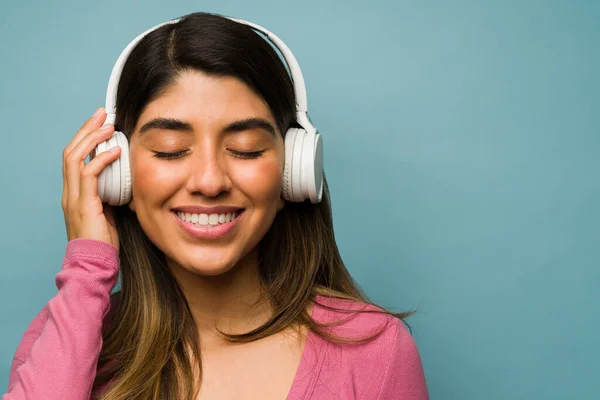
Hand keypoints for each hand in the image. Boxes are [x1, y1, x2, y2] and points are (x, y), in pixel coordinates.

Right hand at [61, 107, 121, 251]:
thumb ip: (112, 195)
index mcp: (74, 193)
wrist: (95, 264)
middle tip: (102, 113)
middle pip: (71, 150)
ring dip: (92, 138)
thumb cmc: (104, 243)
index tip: (102, 124)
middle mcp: (69, 192)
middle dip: (86, 129)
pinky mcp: (82, 204)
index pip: (75, 157)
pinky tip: (116, 150)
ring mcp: (73, 197)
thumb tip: (128, 180)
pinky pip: (88, 173)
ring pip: (74, 157)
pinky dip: (102, 158)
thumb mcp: (110, 213)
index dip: (86, 138)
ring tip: (108, 125)